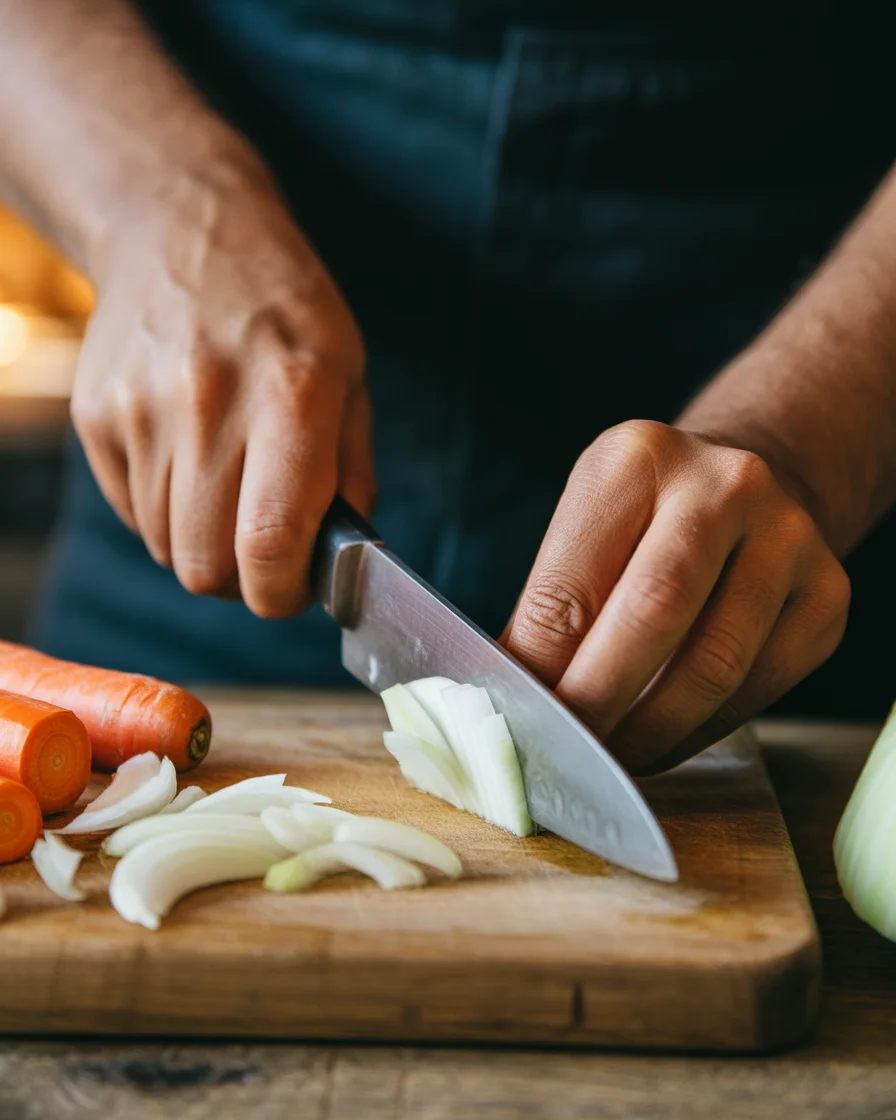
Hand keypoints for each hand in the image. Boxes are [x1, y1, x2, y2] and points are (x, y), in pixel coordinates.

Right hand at [71, 148, 373, 616]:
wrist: (183, 232)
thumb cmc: (284, 312)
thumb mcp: (349, 376)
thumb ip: (351, 476)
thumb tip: (338, 563)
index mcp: (290, 395)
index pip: (269, 541)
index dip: (282, 592)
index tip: (292, 589)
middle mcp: (208, 404)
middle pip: (207, 568)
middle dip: (243, 579)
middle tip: (265, 548)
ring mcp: (141, 410)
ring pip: (169, 549)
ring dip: (205, 541)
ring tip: (229, 485)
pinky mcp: (96, 416)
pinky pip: (134, 514)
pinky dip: (167, 511)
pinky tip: (190, 458)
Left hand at [503, 420, 849, 772]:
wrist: (748, 490)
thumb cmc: (645, 521)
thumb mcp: (588, 530)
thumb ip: (552, 608)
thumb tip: (512, 698)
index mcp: (637, 459)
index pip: (571, 584)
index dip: (540, 669)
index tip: (520, 720)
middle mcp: (724, 486)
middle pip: (651, 616)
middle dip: (598, 702)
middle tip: (565, 753)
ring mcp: (789, 538)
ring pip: (714, 666)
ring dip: (651, 731)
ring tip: (611, 757)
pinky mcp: (828, 597)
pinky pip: (756, 690)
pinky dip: (699, 731)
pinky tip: (663, 741)